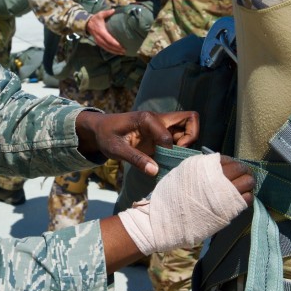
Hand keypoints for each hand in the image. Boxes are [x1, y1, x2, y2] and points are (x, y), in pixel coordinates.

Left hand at [75, 109, 198, 175]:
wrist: (99, 129)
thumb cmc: (106, 136)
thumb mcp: (116, 149)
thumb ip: (135, 159)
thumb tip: (155, 171)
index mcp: (147, 119)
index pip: (169, 135)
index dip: (169, 150)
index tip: (160, 160)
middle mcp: (158, 119)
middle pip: (190, 119)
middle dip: (190, 137)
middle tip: (178, 152)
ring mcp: (161, 125)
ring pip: (187, 127)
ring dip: (186, 142)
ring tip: (174, 156)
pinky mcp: (161, 133)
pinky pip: (179, 136)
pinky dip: (180, 147)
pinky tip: (168, 158)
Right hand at [85, 8, 124, 53]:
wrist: (86, 24)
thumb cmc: (95, 19)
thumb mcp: (100, 14)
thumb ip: (107, 13)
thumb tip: (113, 10)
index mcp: (101, 31)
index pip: (109, 39)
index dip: (115, 43)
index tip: (121, 46)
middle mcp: (100, 38)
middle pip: (109, 46)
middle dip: (117, 49)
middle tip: (124, 51)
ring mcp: (98, 41)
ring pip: (107, 48)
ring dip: (115, 51)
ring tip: (122, 53)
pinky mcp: (98, 43)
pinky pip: (105, 48)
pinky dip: (111, 51)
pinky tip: (116, 52)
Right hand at [117, 152, 254, 256]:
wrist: (166, 219)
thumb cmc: (170, 196)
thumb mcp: (182, 173)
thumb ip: (200, 169)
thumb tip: (216, 167)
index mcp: (204, 165)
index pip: (227, 160)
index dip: (232, 164)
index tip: (232, 170)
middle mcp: (217, 176)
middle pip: (241, 169)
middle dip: (243, 172)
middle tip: (242, 177)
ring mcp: (224, 193)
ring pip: (248, 182)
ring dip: (247, 184)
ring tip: (243, 188)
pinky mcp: (229, 209)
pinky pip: (247, 199)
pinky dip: (247, 197)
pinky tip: (241, 199)